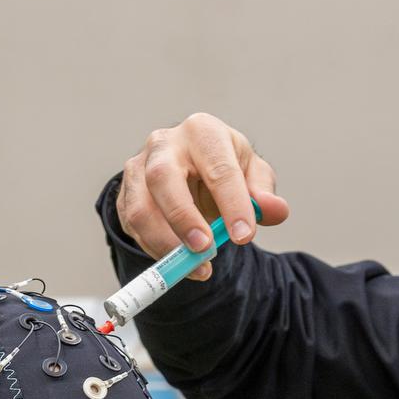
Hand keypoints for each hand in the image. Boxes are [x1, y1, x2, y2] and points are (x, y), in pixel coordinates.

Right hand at [116, 112, 291, 279]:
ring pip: (140, 209)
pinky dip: (155, 251)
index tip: (244, 236)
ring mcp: (137, 168)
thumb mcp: (251, 173)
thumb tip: (274, 210)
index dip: (232, 205)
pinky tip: (178, 261)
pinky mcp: (124, 195)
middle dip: (183, 219)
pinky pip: (132, 227)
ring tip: (196, 266)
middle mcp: (163, 144)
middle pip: (163, 179)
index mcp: (202, 131)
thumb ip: (263, 193)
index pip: (218, 168)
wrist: (188, 166)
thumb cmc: (222, 167)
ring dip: (166, 244)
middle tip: (206, 250)